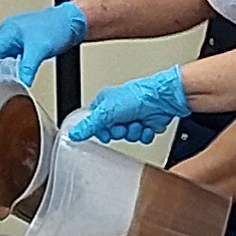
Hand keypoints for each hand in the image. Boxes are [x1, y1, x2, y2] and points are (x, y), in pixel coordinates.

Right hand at [0, 1, 86, 84]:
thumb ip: (27, 68)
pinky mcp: (26, 42)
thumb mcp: (39, 50)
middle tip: (3, 83)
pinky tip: (21, 73)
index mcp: (8, 30)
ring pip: (6, 56)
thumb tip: (21, 82)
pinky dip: (16, 66)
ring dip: (8, 68)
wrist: (71, 23)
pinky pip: (15, 56)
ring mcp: (18, 37)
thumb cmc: (56, 26)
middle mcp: (10, 32)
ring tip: (12, 79)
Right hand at [70, 69, 184, 148]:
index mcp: (105, 103)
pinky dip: (144, 134)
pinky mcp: (145, 125)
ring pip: (126, 137)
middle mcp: (118, 110)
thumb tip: (73, 134)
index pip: (94, 124)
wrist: (162, 99)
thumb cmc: (138, 96)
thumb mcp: (107, 111)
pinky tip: (146, 126)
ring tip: (137, 123)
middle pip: (111, 133)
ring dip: (133, 132)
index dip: (100, 131)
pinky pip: (140, 139)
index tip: (106, 132)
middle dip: (119, 132)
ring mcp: (132, 118)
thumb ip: (89, 125)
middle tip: (123, 126)